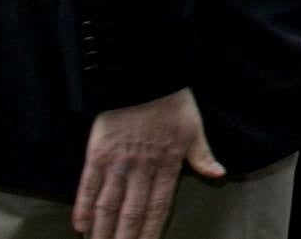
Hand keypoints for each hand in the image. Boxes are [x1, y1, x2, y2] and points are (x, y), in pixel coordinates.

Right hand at [72, 88, 222, 238]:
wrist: (145, 77)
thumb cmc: (173, 104)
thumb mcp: (195, 129)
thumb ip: (203, 156)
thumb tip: (219, 175)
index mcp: (168, 164)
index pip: (158, 208)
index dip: (151, 231)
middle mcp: (142, 168)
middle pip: (131, 213)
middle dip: (124, 238)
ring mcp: (118, 162)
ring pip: (108, 204)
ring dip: (102, 230)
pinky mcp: (97, 153)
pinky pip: (88, 185)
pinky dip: (84, 206)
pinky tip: (81, 225)